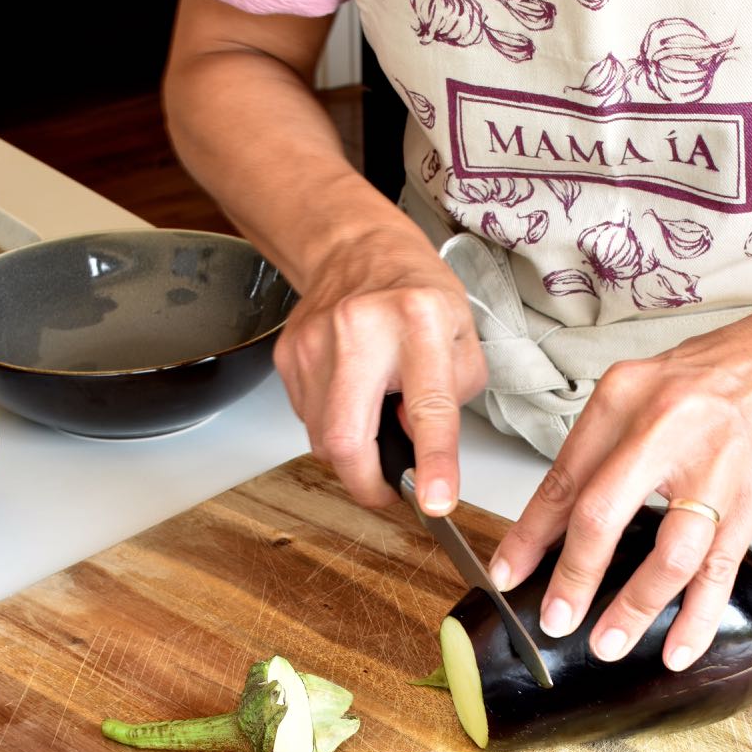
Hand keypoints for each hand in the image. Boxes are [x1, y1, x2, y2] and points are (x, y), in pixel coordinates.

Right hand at [273, 213, 486, 514]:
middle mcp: (359, 328)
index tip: (434, 502)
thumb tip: (415, 440)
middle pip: (347, 439)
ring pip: (323, 439)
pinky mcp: (288, 354)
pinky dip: (333, 426)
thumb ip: (453, 398)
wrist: (357, 249)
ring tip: (374, 422)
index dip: (432, 462)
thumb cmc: (417, 295)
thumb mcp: (463, 339)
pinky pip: (309, 420)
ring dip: (352, 452)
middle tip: (389, 491)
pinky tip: (352, 399)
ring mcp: (315, 342)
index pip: (428, 406)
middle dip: (368, 485)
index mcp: (418, 320)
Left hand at [489, 289, 751, 668]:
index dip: (530, 535)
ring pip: (667, 554)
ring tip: (609, 643)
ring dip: (634, 608)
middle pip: (603, 515)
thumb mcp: (646, 390)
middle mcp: (664, 428)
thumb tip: (558, 521)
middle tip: (555, 619)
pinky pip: (719, 571)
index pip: (563, 478)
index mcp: (624, 398)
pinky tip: (679, 647)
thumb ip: (603, 449)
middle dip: (572, 578)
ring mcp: (715, 467)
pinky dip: (697, 617)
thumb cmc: (722, 376)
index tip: (508, 573)